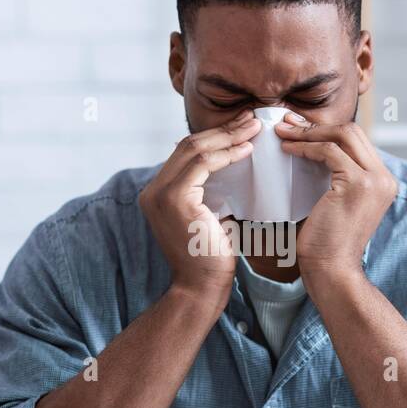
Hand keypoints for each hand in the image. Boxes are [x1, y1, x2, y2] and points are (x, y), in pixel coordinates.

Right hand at [139, 109, 259, 311]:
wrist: (201, 288)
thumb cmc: (211, 258)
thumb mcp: (209, 216)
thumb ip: (211, 193)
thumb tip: (233, 168)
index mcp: (158, 193)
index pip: (186, 153)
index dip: (215, 137)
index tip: (242, 128)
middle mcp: (153, 190)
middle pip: (188, 145)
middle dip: (223, 130)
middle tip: (251, 119)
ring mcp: (160, 194)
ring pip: (194, 149)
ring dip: (227, 136)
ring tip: (253, 128)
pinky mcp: (174, 199)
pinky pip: (201, 165)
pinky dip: (225, 154)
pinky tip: (246, 150)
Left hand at [276, 112, 396, 284]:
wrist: (332, 270)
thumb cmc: (326, 243)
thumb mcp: (336, 203)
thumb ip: (336, 178)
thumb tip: (313, 150)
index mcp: (382, 181)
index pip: (356, 141)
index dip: (326, 130)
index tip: (298, 128)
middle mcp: (384, 177)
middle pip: (353, 131)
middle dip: (317, 125)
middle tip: (287, 124)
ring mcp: (375, 180)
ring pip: (343, 135)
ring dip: (309, 132)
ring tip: (283, 133)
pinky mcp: (359, 184)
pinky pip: (329, 151)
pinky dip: (306, 146)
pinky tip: (288, 149)